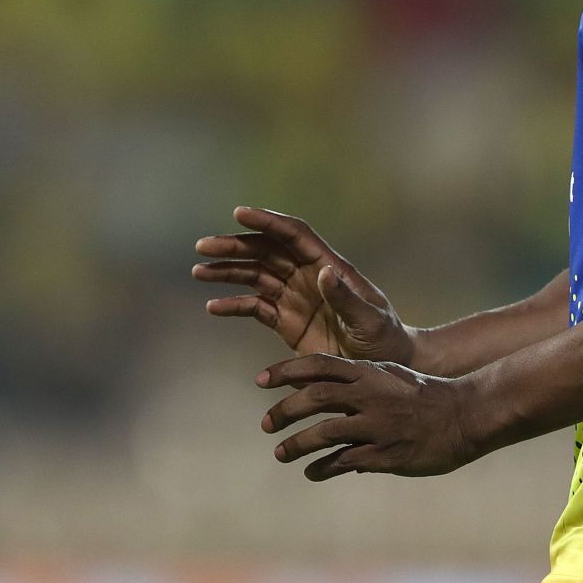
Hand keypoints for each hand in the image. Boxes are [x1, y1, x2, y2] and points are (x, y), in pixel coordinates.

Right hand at [193, 207, 413, 363]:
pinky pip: (254, 308)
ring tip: (199, 271)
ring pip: (254, 275)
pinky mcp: (285, 322)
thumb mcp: (369, 320)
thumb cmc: (383, 340)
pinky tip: (213, 306)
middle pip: (265, 251)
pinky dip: (234, 305)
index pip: (292, 235)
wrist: (380, 369)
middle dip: (235, 246)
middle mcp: (306, 275)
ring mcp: (293, 297)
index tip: (239, 213)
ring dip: (227, 271)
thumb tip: (323, 272)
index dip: (267, 221)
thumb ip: (346, 299)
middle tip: (204, 246)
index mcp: (328, 266)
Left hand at [257, 353, 482, 481]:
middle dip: (285, 410)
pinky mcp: (385, 454)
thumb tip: (322, 387)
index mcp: (368, 372)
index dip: (286, 371)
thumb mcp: (390, 375)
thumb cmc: (425, 394)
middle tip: (266, 423)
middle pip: (314, 398)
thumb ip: (357, 379)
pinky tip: (311, 472)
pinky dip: (322, 468)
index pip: (317, 365)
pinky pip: (344, 461)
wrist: (464, 415)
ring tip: (280, 452)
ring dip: (297, 444)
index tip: (261, 381)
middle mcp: (368, 395)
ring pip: (324, 432)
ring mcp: (376, 425)